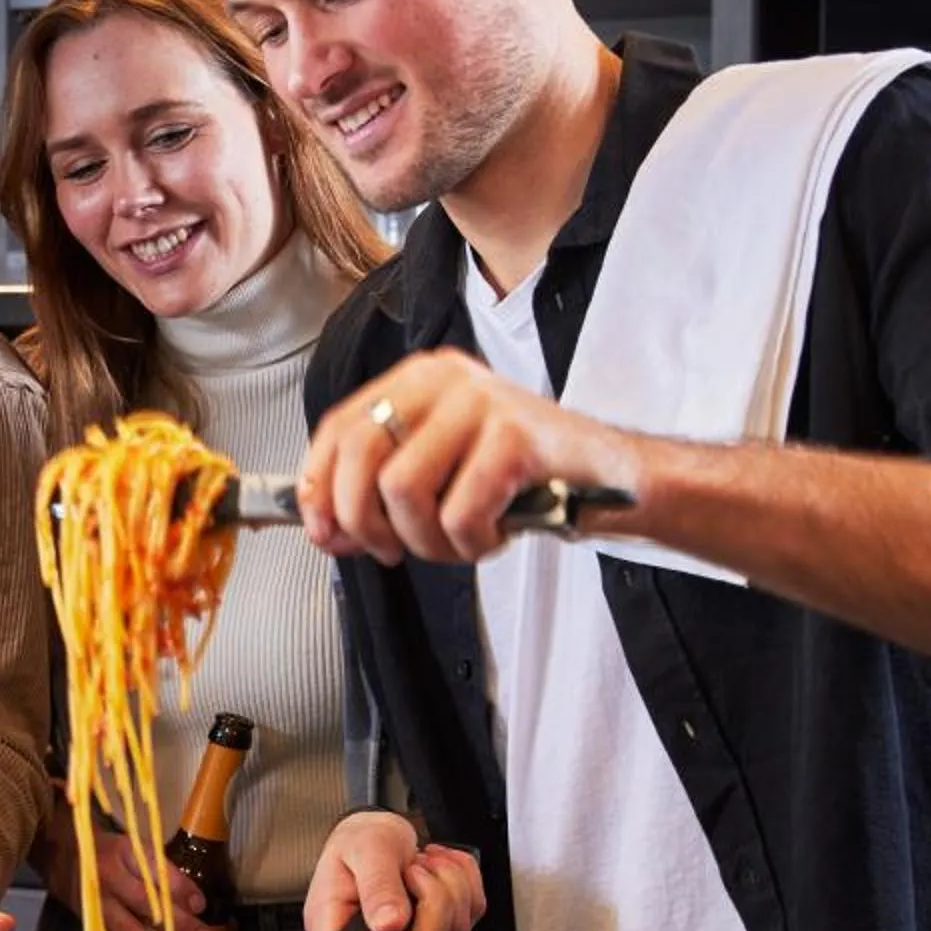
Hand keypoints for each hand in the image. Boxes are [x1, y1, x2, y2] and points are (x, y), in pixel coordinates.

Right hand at [42, 801, 223, 930]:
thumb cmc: (110, 854)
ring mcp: (98, 909)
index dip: (179, 888)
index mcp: (122, 856)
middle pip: (145, 906)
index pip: (154, 871)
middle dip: (178, 927)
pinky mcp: (90, 929)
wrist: (62, 857)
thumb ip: (165, 873)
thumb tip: (197, 905)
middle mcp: (108, 883)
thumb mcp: (136, 849)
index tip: (202, 906)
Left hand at [299, 349, 644, 564]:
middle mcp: (444, 379)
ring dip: (424, 540)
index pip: (338, 428)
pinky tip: (495, 536)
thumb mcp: (440, 473)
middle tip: (393, 551)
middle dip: (364, 522)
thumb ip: (378, 490)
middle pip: (359, 456)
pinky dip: (471, 543)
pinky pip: (459, 511)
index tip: (327, 534)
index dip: (320, 489)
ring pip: (402, 489)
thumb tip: (323, 527)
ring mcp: (481, 402)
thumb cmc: (521, 479)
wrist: (610, 478)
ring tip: (457, 543)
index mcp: (418, 379)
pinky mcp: (515, 436)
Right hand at [302, 810, 486, 930]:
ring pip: (456, 929)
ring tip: (419, 863)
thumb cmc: (358, 842)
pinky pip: (473, 909)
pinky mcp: (445, 927)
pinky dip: (464, 877)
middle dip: (432, 901)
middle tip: (411, 870)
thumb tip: (388, 924)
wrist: (375, 832)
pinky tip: (437, 864)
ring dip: (449, 883)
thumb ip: (375, 886)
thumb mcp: (361, 851)